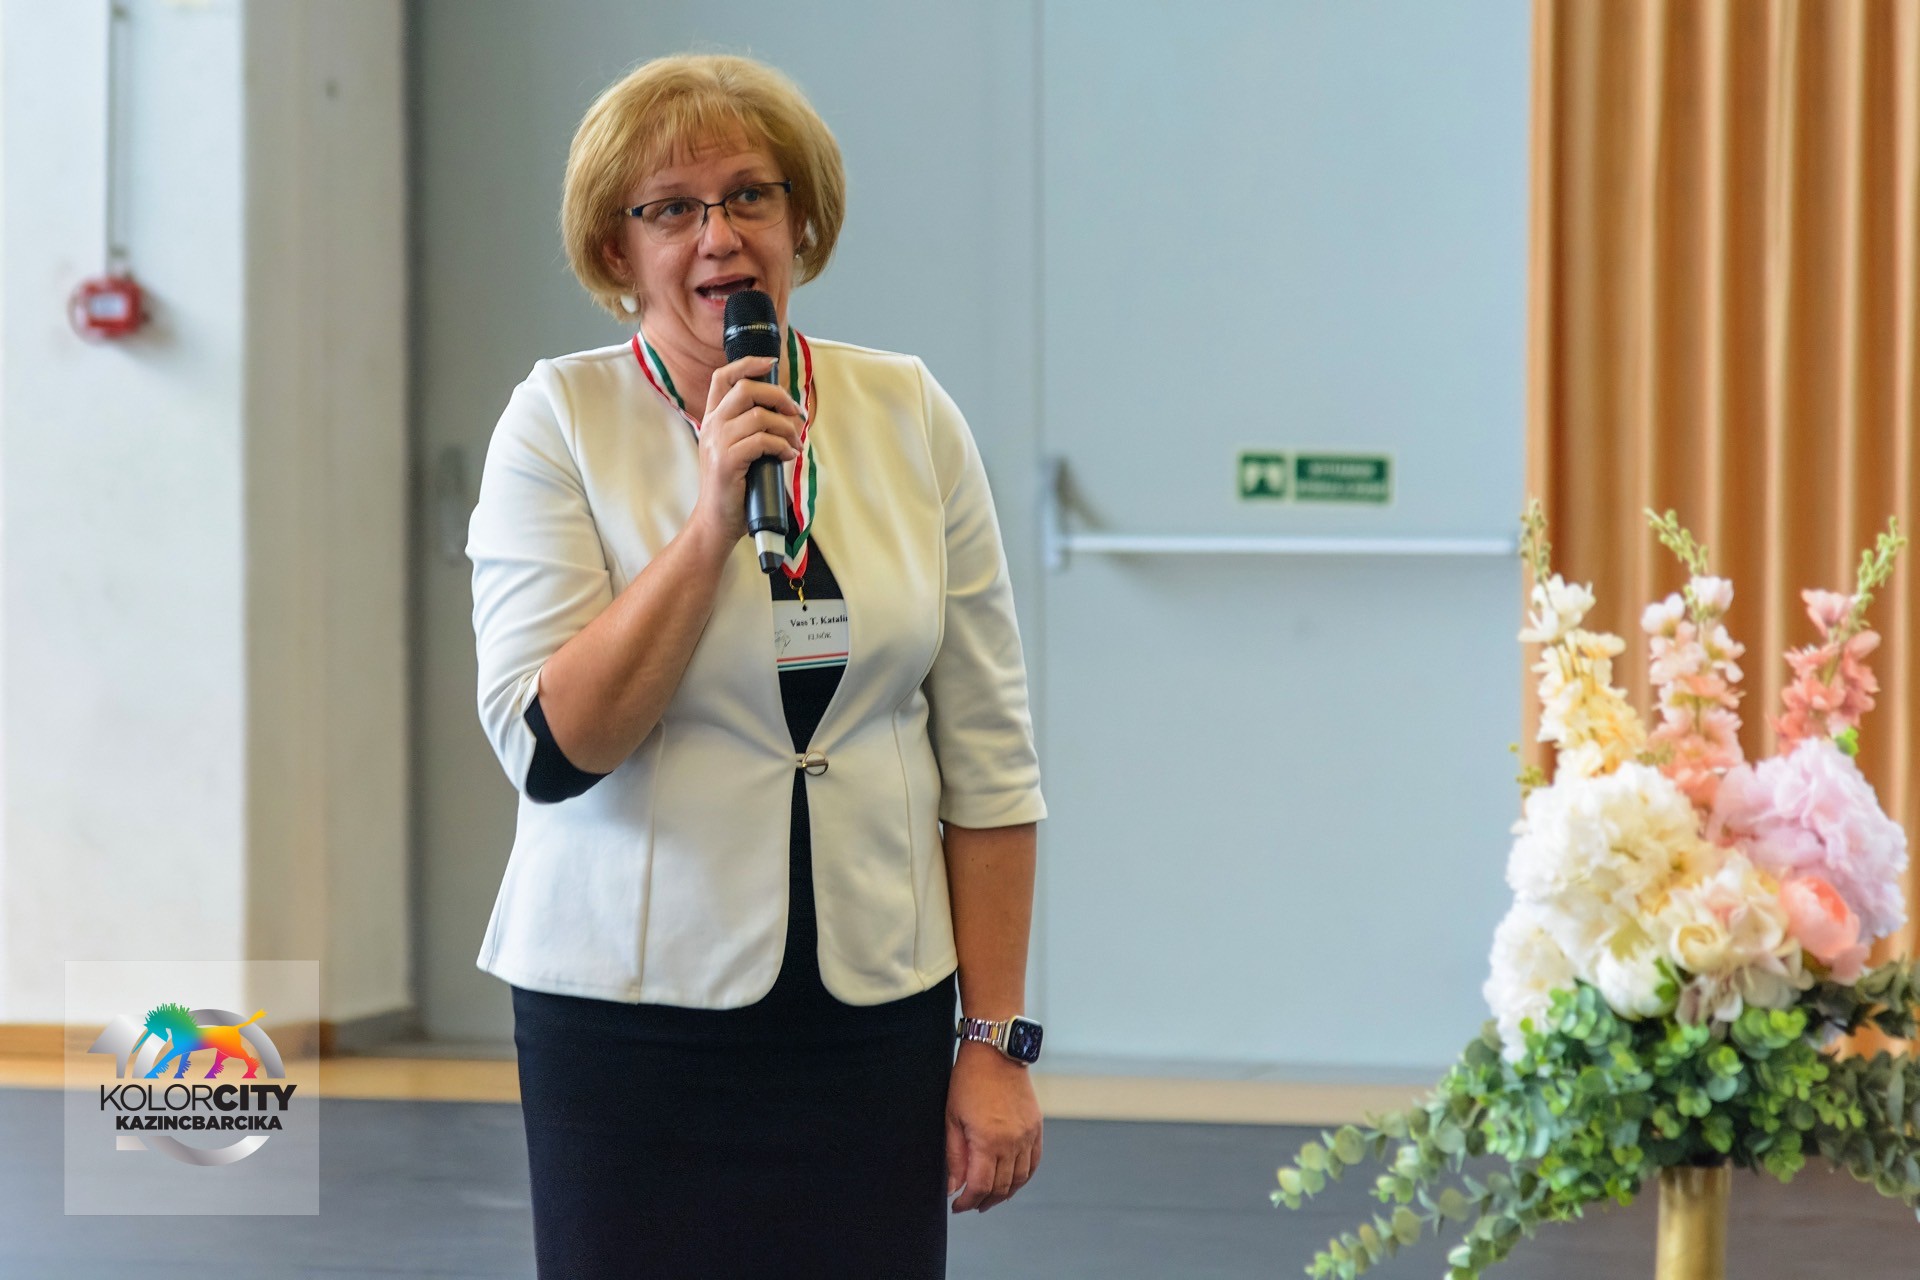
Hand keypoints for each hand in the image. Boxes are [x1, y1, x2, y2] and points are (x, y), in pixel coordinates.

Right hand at [685, 354, 802, 550]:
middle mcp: (712, 426)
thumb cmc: (734, 488)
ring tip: (794, 443)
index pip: (723, 377)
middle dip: (779, 396)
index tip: (771, 363)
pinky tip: (788, 455)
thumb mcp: (738, 451)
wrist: (716, 522)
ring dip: (786, 428)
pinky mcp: (727, 461)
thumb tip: (787, 414)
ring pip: (760, 416)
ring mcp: (717, 443)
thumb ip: (752, 429)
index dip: (748, 364)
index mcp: (713, 419)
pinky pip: (762, 441)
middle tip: (797, 414)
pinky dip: (782, 446)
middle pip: (747, 389)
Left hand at [945, 1041, 1042, 1211]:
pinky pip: (1034, 1163)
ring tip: (990, 1198)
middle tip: (971, 1205)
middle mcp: (1013, 1142)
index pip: (981, 1186)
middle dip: (984, 1201)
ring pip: (1020, 1179)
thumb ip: (954, 1156)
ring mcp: (1028, 1135)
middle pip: (1001, 1187)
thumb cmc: (969, 1082)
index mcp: (989, 1141)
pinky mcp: (1036, 1128)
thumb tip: (953, 1187)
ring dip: (1004, 1194)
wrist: (996, 1053)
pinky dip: (1023, 1178)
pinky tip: (1011, 1182)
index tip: (957, 1206)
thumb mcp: (952, 1118)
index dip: (968, 1201)